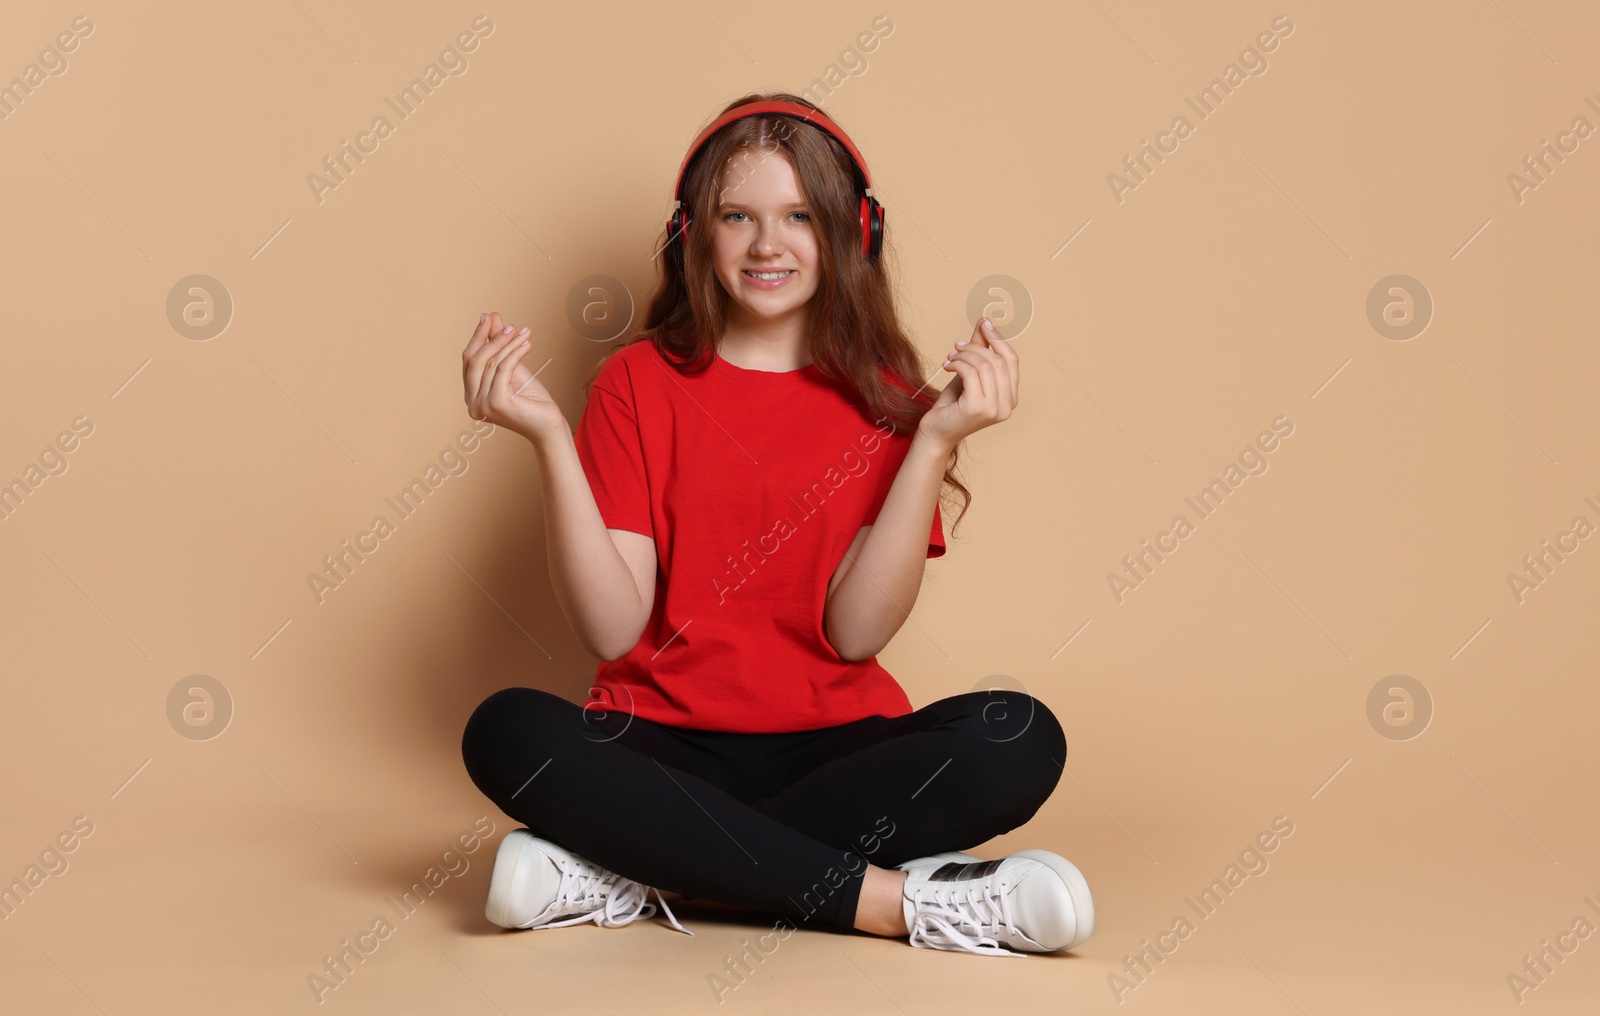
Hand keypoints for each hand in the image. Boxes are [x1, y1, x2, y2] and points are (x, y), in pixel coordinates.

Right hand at [461, 311, 564, 441]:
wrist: (549, 425)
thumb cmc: (532, 400)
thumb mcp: (513, 369)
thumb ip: (499, 347)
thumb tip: (490, 318)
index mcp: (471, 396)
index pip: (469, 361)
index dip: (478, 338)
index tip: (488, 317)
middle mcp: (472, 403)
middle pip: (475, 361)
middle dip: (492, 338)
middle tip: (509, 325)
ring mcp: (482, 405)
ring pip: (491, 363)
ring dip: (509, 344)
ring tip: (524, 333)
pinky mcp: (496, 404)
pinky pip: (503, 369)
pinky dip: (515, 353)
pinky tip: (527, 344)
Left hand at [917, 317, 1018, 450]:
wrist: (936, 431)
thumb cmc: (953, 404)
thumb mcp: (969, 373)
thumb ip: (980, 350)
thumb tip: (985, 322)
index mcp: (1011, 398)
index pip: (1012, 361)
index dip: (998, 339)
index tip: (984, 324)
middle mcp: (1007, 406)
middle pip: (998, 362)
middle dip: (975, 348)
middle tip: (956, 347)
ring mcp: (994, 409)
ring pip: (984, 366)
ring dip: (964, 355)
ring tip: (950, 357)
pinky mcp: (977, 408)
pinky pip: (970, 373)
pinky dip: (957, 364)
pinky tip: (946, 366)